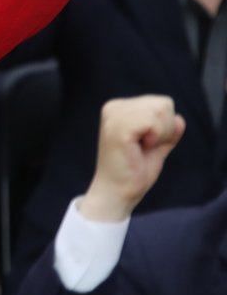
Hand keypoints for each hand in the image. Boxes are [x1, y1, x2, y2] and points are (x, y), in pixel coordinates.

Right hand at [82, 95, 183, 221]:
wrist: (117, 192)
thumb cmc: (134, 171)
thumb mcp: (156, 146)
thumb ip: (168, 131)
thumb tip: (179, 119)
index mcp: (120, 108)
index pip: (161, 102)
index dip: (165, 126)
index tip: (147, 143)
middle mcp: (114, 107)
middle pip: (163, 103)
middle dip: (165, 128)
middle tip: (146, 146)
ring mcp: (114, 116)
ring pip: (160, 110)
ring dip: (160, 134)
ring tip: (142, 147)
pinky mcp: (118, 128)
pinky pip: (153, 122)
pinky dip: (156, 137)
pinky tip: (140, 147)